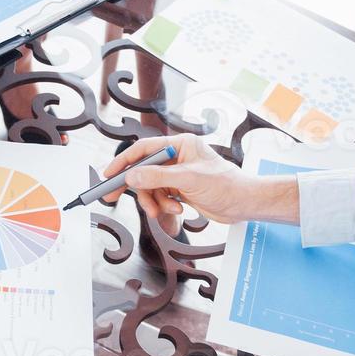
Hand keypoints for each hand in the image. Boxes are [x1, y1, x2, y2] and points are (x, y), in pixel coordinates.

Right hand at [101, 134, 296, 225]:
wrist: (244, 204)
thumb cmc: (226, 185)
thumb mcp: (189, 179)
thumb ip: (158, 177)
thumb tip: (132, 177)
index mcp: (180, 145)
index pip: (144, 149)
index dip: (124, 161)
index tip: (109, 174)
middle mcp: (177, 156)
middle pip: (143, 169)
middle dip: (133, 185)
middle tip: (112, 196)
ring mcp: (177, 173)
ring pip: (150, 187)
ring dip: (154, 201)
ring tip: (164, 210)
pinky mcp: (180, 189)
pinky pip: (160, 196)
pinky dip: (163, 205)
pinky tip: (177, 210)